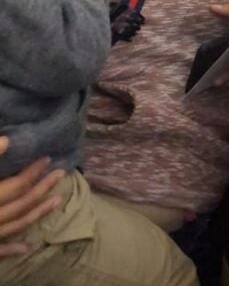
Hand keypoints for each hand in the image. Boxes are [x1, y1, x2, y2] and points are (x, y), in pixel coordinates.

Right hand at [0, 137, 63, 256]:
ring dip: (38, 213)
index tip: (48, 159)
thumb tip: (7, 139)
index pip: (17, 184)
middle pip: (22, 203)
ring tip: (57, 201)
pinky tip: (26, 248)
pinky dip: (11, 249)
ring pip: (16, 225)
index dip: (33, 171)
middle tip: (61, 173)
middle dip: (43, 187)